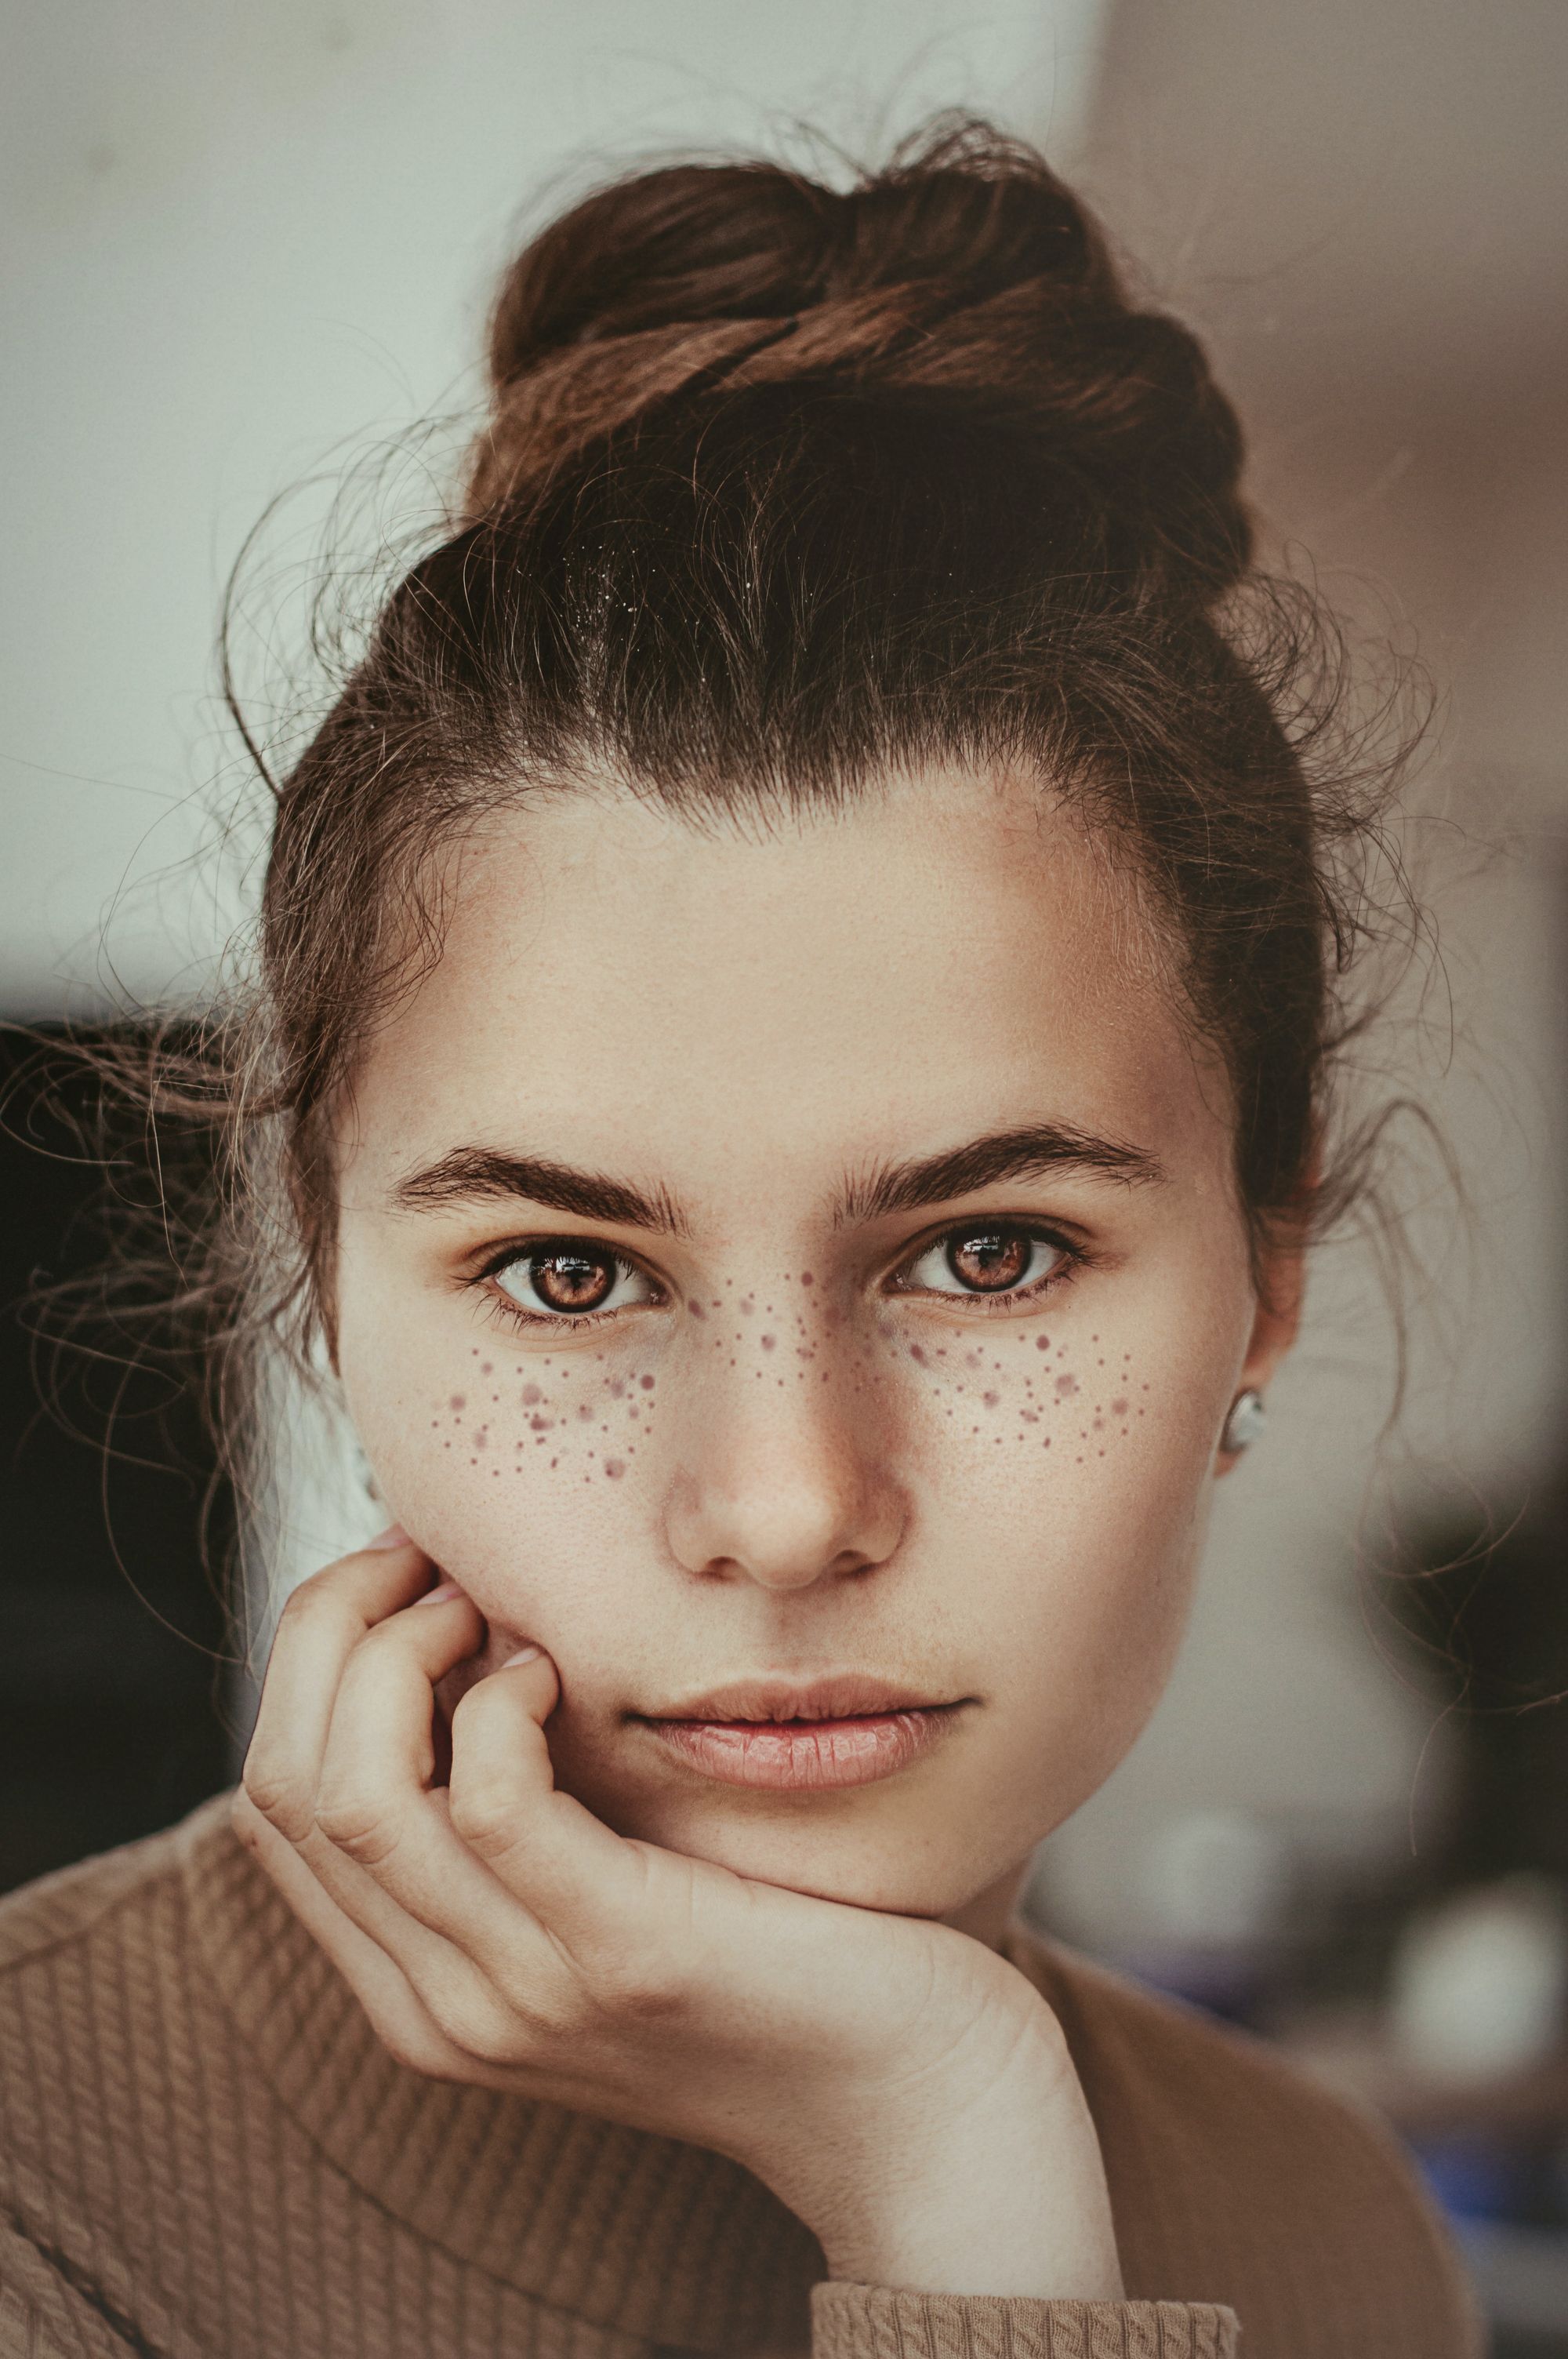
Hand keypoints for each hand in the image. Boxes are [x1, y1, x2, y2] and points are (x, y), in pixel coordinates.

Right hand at [235, 1535, 1121, 2298]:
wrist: (916, 2101)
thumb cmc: (777, 1952)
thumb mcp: (603, 1895)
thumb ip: (512, 1822)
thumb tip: (455, 1631)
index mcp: (415, 1989)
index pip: (273, 1796)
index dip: (315, 1651)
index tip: (407, 1569)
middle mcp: (441, 2004)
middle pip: (287, 1779)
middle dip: (337, 1626)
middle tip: (435, 1557)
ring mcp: (523, 1990)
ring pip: (354, 1789)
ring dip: (405, 1650)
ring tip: (491, 1602)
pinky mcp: (623, 1950)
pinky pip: (491, 1801)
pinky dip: (501, 1703)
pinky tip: (558, 1669)